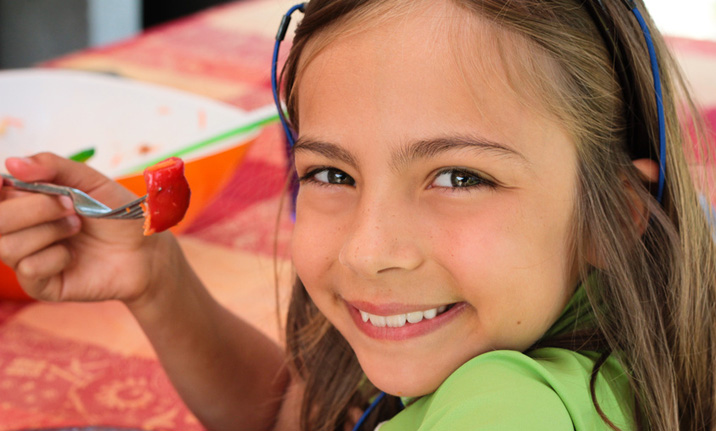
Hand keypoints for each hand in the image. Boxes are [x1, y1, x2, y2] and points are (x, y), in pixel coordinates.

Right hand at [0, 152, 176, 302]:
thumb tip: (12, 163)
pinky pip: (29, 268)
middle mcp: (19, 229)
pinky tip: (74, 256)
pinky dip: (56, 257)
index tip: (8, 182)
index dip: (0, 188)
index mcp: (25, 201)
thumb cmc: (118, 213)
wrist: (146, 249)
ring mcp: (27, 258)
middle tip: (70, 206)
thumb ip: (54, 167)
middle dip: (32, 208)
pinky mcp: (41, 285)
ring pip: (8, 245)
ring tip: (77, 227)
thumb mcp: (90, 181)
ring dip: (48, 231)